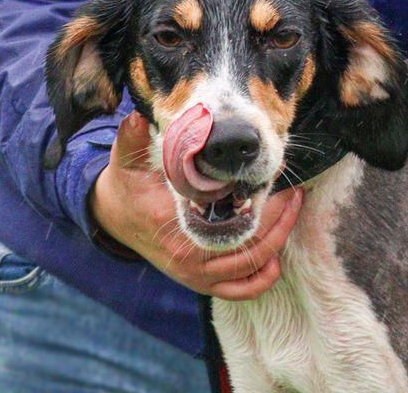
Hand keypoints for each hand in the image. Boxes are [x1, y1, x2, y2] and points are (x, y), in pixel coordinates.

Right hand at [88, 111, 302, 299]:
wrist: (113, 218)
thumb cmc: (129, 186)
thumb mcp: (126, 161)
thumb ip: (130, 139)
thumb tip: (135, 116)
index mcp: (171, 222)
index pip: (225, 213)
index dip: (257, 195)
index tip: (276, 170)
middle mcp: (186, 254)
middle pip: (248, 242)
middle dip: (278, 215)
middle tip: (294, 189)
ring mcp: (194, 273)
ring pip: (250, 265)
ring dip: (278, 238)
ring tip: (292, 206)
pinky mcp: (199, 282)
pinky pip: (239, 290)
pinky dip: (260, 278)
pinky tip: (275, 256)